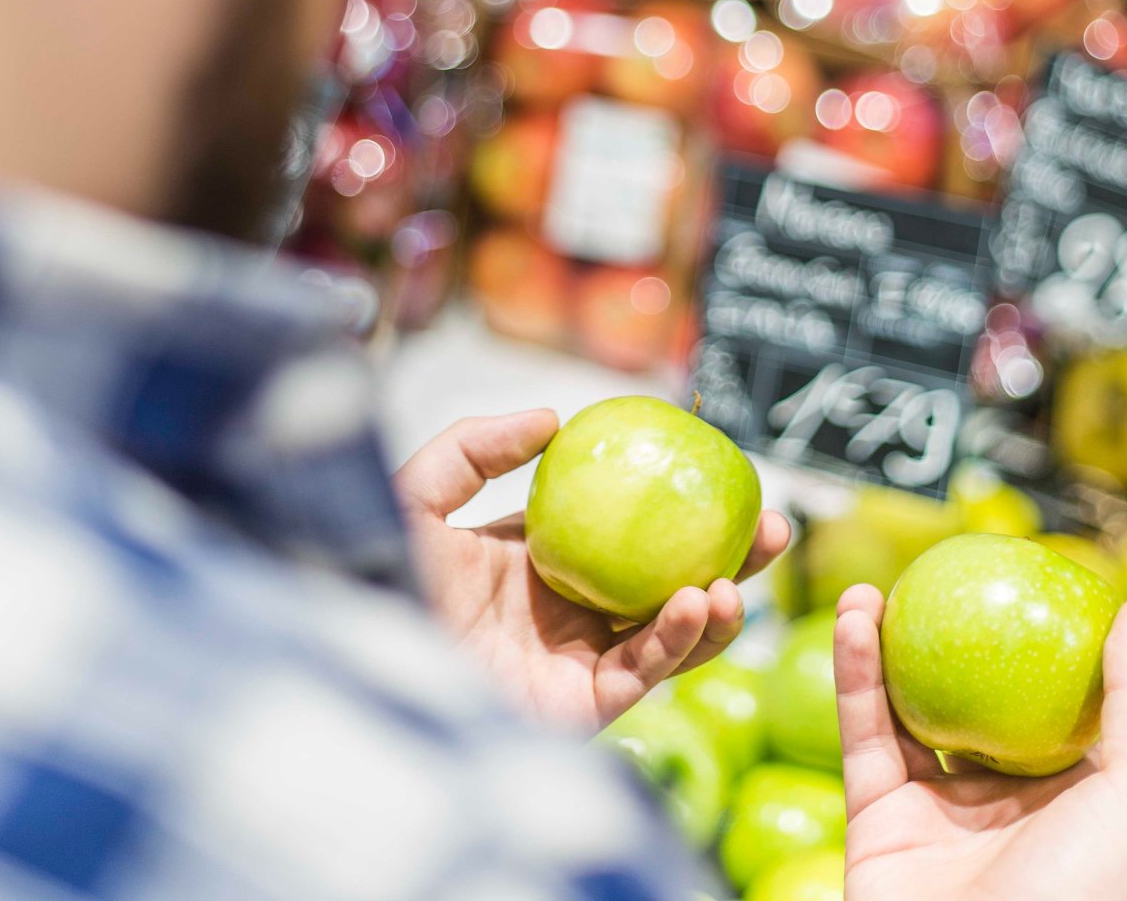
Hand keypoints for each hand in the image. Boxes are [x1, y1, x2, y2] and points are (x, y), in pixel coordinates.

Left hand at [393, 409, 789, 730]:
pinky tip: (696, 602)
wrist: (355, 656)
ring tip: (738, 574)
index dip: (675, 507)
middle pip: (665, 581)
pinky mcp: (578, 708)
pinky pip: (643, 671)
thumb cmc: (374, 575)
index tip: (720, 473)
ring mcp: (576, 660)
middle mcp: (567, 612)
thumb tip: (553, 417)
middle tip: (771, 526)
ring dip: (716, 607)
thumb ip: (478, 447)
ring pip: (669, 634)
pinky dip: (677, 639)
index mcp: (540, 561)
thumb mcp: (421, 492)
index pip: (625, 530)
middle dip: (725, 558)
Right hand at [835, 584, 1126, 900]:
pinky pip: (861, 730)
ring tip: (868, 592)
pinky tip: (853, 622)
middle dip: (940, 636)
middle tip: (924, 581)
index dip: (1025, 638)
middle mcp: (998, 797)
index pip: (1044, 699)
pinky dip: (851, 673)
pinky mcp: (875, 814)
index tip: (1007, 577)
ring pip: (901, 706)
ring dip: (880, 644)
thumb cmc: (1078, 898)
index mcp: (1065, 794)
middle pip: (964, 695)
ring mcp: (933, 806)